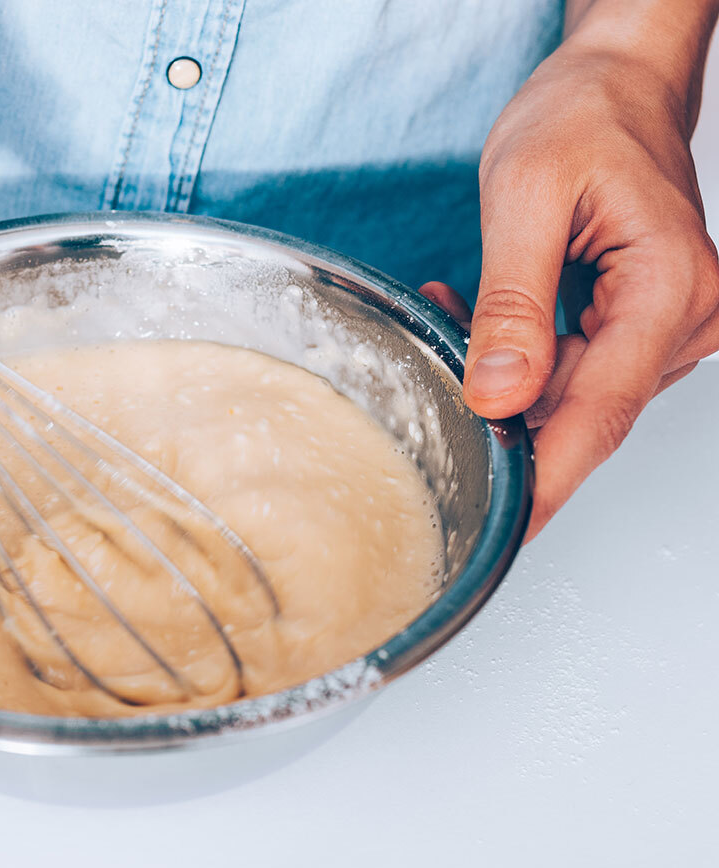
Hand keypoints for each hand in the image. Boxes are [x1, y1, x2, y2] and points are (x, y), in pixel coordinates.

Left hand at [423, 34, 718, 538]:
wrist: (615, 85)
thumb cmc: (582, 118)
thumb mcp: (526, 199)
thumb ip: (514, 304)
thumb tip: (499, 397)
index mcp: (669, 288)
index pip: (601, 412)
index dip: (549, 478)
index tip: (505, 528)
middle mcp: (686, 319)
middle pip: (586, 412)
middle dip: (503, 415)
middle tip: (434, 382)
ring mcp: (669, 326)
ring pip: (574, 395)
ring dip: (503, 378)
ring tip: (451, 317)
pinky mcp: (645, 325)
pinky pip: (577, 368)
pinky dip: (521, 359)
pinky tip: (478, 323)